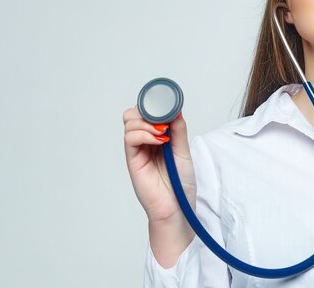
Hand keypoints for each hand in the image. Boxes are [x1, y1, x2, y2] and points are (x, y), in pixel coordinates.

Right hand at [122, 107, 196, 222]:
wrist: (176, 208)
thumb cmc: (180, 184)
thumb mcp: (183, 152)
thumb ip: (179, 132)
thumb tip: (176, 111)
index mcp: (158, 138)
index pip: (148, 113)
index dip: (155, 105)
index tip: (169, 105)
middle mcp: (145, 142)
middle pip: (134, 114)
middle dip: (148, 110)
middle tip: (164, 120)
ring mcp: (138, 150)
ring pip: (129, 122)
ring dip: (146, 122)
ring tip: (163, 133)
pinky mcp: (133, 160)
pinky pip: (130, 138)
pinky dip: (142, 133)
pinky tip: (158, 140)